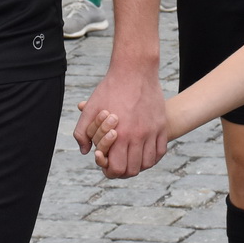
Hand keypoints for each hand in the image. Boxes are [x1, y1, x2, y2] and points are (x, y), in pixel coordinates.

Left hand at [74, 62, 166, 177]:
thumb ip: (82, 132)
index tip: (107, 165)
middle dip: (123, 171)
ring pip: (148, 163)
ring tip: (131, 158)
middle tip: (118, 163)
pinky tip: (144, 152)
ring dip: (138, 165)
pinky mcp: (161, 125)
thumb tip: (85, 152)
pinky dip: (152, 156)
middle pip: (133, 169)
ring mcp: (152, 131)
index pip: (117, 168)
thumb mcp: (90, 108)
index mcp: (119, 134)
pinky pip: (160, 151)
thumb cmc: (110, 88)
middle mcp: (137, 135)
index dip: (110, 171)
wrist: (135, 70)